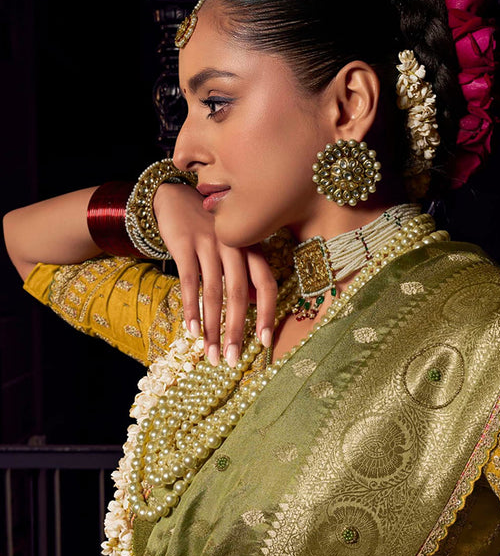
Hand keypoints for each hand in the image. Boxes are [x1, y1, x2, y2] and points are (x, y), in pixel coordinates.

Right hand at [153, 183, 276, 364]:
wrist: (175, 195)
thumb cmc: (208, 228)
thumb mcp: (232, 247)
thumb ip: (245, 274)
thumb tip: (257, 306)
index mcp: (251, 247)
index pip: (267, 284)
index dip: (268, 314)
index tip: (263, 342)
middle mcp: (234, 245)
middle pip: (239, 293)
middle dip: (236, 331)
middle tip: (231, 360)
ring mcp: (209, 243)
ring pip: (214, 292)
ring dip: (212, 328)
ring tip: (210, 354)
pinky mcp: (184, 243)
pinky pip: (189, 281)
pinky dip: (191, 308)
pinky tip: (191, 331)